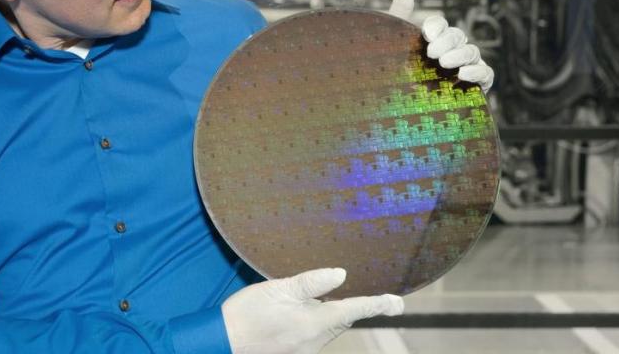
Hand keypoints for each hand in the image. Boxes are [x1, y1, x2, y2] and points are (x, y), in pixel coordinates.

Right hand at [222, 268, 403, 353]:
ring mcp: (305, 350)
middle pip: (342, 320)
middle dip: (352, 307)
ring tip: (315, 298)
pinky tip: (298, 313)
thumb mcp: (278, 289)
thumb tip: (340, 274)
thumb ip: (310, 282)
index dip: (377, 304)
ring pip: (328, 328)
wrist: (222, 342)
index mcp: (314, 322)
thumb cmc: (247, 314)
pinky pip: (314, 336)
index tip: (397, 303)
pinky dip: (316, 322)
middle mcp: (315, 341)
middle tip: (368, 295)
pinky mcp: (295, 353)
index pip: (353, 310)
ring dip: (331, 313)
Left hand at [388, 0, 494, 91]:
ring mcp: (464, 69)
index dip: (436, 27)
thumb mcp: (394, 44)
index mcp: (431, 41)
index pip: (440, 25)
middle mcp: (450, 52)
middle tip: (432, 54)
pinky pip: (487, 74)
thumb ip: (399, 14)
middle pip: (458, 36)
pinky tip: (464, 75)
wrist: (398, 115)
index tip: (426, 35)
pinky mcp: (476, 87)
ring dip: (460, 54)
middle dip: (447, 41)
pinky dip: (478, 72)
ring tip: (445, 63)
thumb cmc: (395, 77)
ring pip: (472, 52)